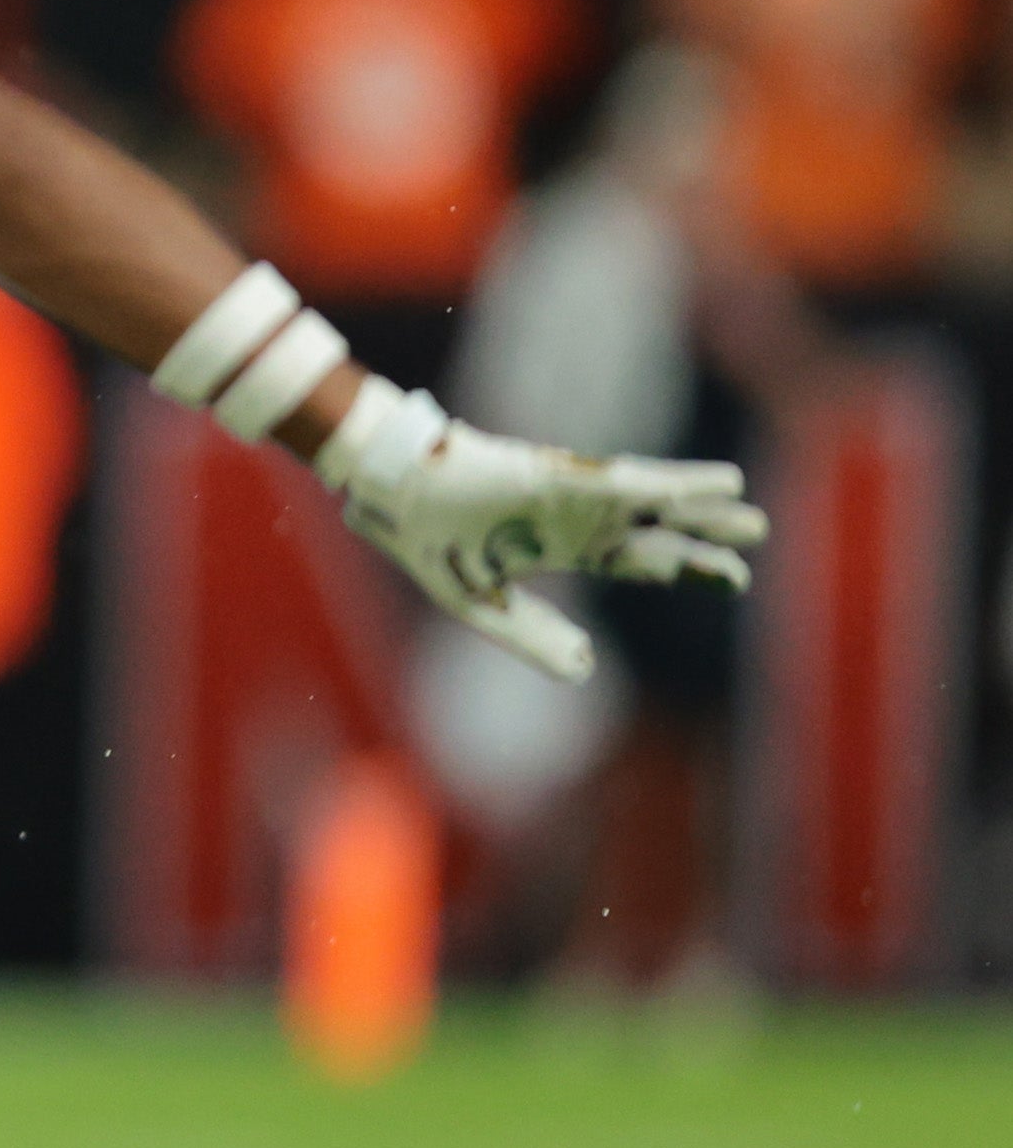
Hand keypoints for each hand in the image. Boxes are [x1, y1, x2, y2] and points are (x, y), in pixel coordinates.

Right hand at [320, 381, 764, 681]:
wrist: (390, 491)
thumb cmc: (424, 538)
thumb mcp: (478, 602)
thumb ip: (531, 635)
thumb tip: (586, 670)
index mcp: (558, 546)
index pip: (634, 561)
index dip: (680, 569)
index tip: (732, 578)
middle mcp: (575, 518)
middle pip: (652, 530)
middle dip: (701, 536)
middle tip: (756, 536)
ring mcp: (570, 494)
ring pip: (648, 503)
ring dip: (698, 505)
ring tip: (744, 505)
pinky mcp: (559, 476)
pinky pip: (625, 484)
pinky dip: (670, 486)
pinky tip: (711, 487)